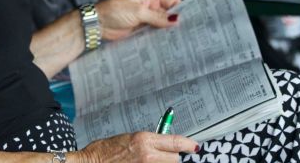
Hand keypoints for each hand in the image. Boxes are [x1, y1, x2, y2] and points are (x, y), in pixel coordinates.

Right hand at [74, 132, 198, 162]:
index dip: (188, 144)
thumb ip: (149, 143)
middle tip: (172, 157)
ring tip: (154, 162)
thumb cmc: (104, 152)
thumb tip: (165, 146)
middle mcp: (147, 155)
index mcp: (144, 140)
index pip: (175, 141)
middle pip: (175, 159)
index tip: (195, 147)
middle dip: (176, 158)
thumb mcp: (129, 139)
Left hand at [95, 0, 180, 40]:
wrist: (98, 24)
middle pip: (169, 14)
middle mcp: (151, 6)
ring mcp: (147, 18)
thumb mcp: (138, 12)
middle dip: (176, 23)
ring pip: (162, 25)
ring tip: (181, 41)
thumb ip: (158, 17)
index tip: (192, 20)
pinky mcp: (142, 29)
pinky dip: (160, 38)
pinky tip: (168, 45)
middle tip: (188, 34)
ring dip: (168, 32)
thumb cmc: (115, 11)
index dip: (181, 10)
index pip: (173, 2)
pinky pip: (155, 33)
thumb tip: (176, 20)